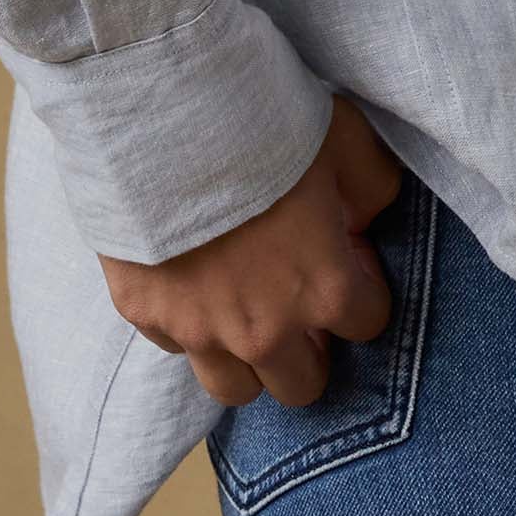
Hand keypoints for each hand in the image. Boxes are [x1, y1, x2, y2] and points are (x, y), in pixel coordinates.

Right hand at [97, 93, 404, 409]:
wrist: (167, 125)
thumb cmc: (267, 131)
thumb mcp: (349, 143)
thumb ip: (371, 191)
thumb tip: (364, 215)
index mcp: (324, 292)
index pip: (368, 324)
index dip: (362, 289)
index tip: (346, 260)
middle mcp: (264, 330)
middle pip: (302, 386)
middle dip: (310, 349)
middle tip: (297, 304)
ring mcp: (199, 331)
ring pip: (235, 391)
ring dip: (249, 361)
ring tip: (246, 315)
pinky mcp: (144, 315)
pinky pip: (174, 346)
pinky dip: (188, 326)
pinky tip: (191, 283)